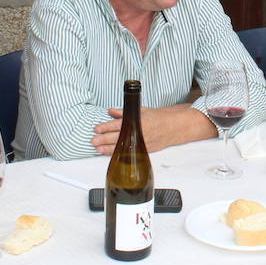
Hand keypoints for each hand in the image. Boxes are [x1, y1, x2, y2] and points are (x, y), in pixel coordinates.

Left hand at [93, 106, 212, 154]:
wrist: (172, 128)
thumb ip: (124, 112)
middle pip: (116, 137)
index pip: (117, 125)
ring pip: (121, 147)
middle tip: (93, 140)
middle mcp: (137, 133)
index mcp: (136, 121)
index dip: (105, 127)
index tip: (96, 129)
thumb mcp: (141, 111)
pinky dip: (118, 154)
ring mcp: (140, 143)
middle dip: (103, 139)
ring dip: (107, 148)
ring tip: (97, 148)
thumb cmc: (158, 118)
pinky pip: (128, 153)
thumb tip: (111, 112)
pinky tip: (110, 154)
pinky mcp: (143, 150)